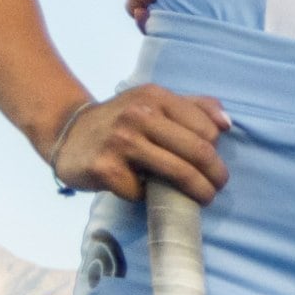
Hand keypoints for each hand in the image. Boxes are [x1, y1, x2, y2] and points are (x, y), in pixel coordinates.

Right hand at [48, 83, 228, 202]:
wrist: (67, 131)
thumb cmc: (121, 120)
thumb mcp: (153, 102)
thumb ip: (193, 107)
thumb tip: (227, 123)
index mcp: (155, 97)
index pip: (206, 128)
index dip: (217, 151)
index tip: (214, 164)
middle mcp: (138, 115)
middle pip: (198, 151)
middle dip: (216, 175)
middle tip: (218, 186)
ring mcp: (120, 141)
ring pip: (178, 172)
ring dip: (198, 191)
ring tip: (204, 198)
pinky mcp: (105, 168)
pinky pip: (143, 191)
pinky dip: (149, 196)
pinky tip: (144, 189)